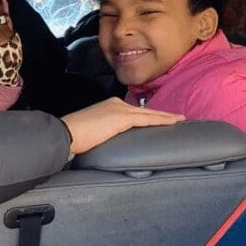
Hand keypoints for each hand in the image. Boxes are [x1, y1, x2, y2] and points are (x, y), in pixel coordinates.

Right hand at [61, 98, 183, 153]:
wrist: (66, 133)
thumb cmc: (74, 136)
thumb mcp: (93, 132)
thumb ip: (105, 132)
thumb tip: (111, 142)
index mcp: (109, 106)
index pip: (134, 112)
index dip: (149, 115)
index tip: (160, 119)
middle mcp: (116, 104)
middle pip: (144, 111)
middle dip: (162, 114)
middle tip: (178, 117)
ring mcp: (119, 109)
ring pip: (149, 114)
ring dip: (165, 117)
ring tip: (179, 120)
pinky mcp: (122, 117)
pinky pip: (147, 119)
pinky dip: (161, 120)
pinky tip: (172, 122)